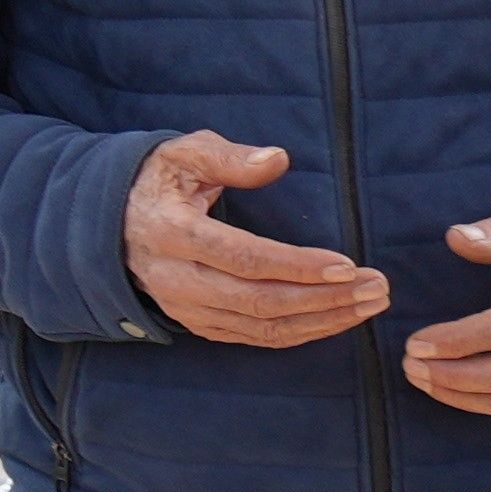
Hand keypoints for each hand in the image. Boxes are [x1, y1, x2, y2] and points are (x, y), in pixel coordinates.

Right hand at [123, 129, 387, 347]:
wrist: (113, 222)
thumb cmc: (160, 180)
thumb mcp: (185, 153)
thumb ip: (229, 157)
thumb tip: (277, 159)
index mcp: (174, 234)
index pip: (244, 258)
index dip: (298, 266)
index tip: (347, 265)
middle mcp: (177, 280)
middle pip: (260, 301)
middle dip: (325, 299)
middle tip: (377, 289)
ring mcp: (187, 308)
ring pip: (262, 328)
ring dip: (323, 321)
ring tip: (371, 305)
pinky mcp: (199, 323)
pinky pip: (256, 337)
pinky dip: (301, 333)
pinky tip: (338, 319)